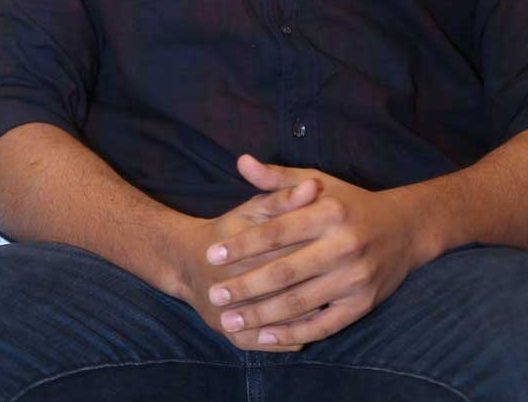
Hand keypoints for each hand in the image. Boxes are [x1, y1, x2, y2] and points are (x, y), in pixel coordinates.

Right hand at [171, 173, 321, 350]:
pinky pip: (273, 343)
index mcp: (243, 249)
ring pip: (283, 320)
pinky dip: (295, 335)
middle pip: (288, 287)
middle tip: (340, 274)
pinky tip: (313, 323)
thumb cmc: (228, 228)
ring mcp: (234, 316)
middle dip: (317, 280)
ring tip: (332, 299)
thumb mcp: (253, 207)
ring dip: (311, 311)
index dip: (316, 246)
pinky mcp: (236, 338)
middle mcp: (235, 285)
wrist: (187, 262)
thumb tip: (313, 185)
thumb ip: (283, 197)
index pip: (289, 251)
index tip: (338, 243)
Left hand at [203, 155, 428, 347]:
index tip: (213, 254)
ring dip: (261, 314)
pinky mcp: (362, 305)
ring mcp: (355, 279)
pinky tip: (264, 336)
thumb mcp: (317, 181)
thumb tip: (241, 161)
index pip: (278, 231)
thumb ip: (277, 177)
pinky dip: (292, 334)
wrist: (404, 229)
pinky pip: (322, 326)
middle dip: (246, 285)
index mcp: (330, 212)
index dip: (243, 244)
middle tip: (214, 293)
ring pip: (300, 302)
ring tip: (229, 319)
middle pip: (285, 271)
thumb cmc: (349, 203)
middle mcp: (345, 246)